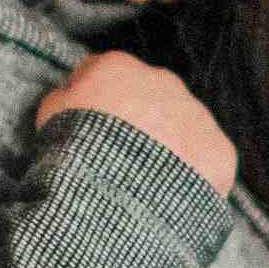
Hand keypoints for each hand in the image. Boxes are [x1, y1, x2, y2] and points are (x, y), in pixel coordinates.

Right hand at [35, 51, 236, 195]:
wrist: (114, 200)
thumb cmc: (75, 156)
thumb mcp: (50, 118)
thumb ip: (63, 98)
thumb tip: (71, 95)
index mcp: (119, 67)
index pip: (108, 75)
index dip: (98, 104)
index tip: (92, 130)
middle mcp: (164, 81)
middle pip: (152, 99)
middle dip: (141, 124)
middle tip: (123, 161)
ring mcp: (196, 115)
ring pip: (183, 127)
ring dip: (170, 148)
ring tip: (147, 186)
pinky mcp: (219, 150)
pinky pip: (207, 161)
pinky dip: (194, 177)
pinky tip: (173, 198)